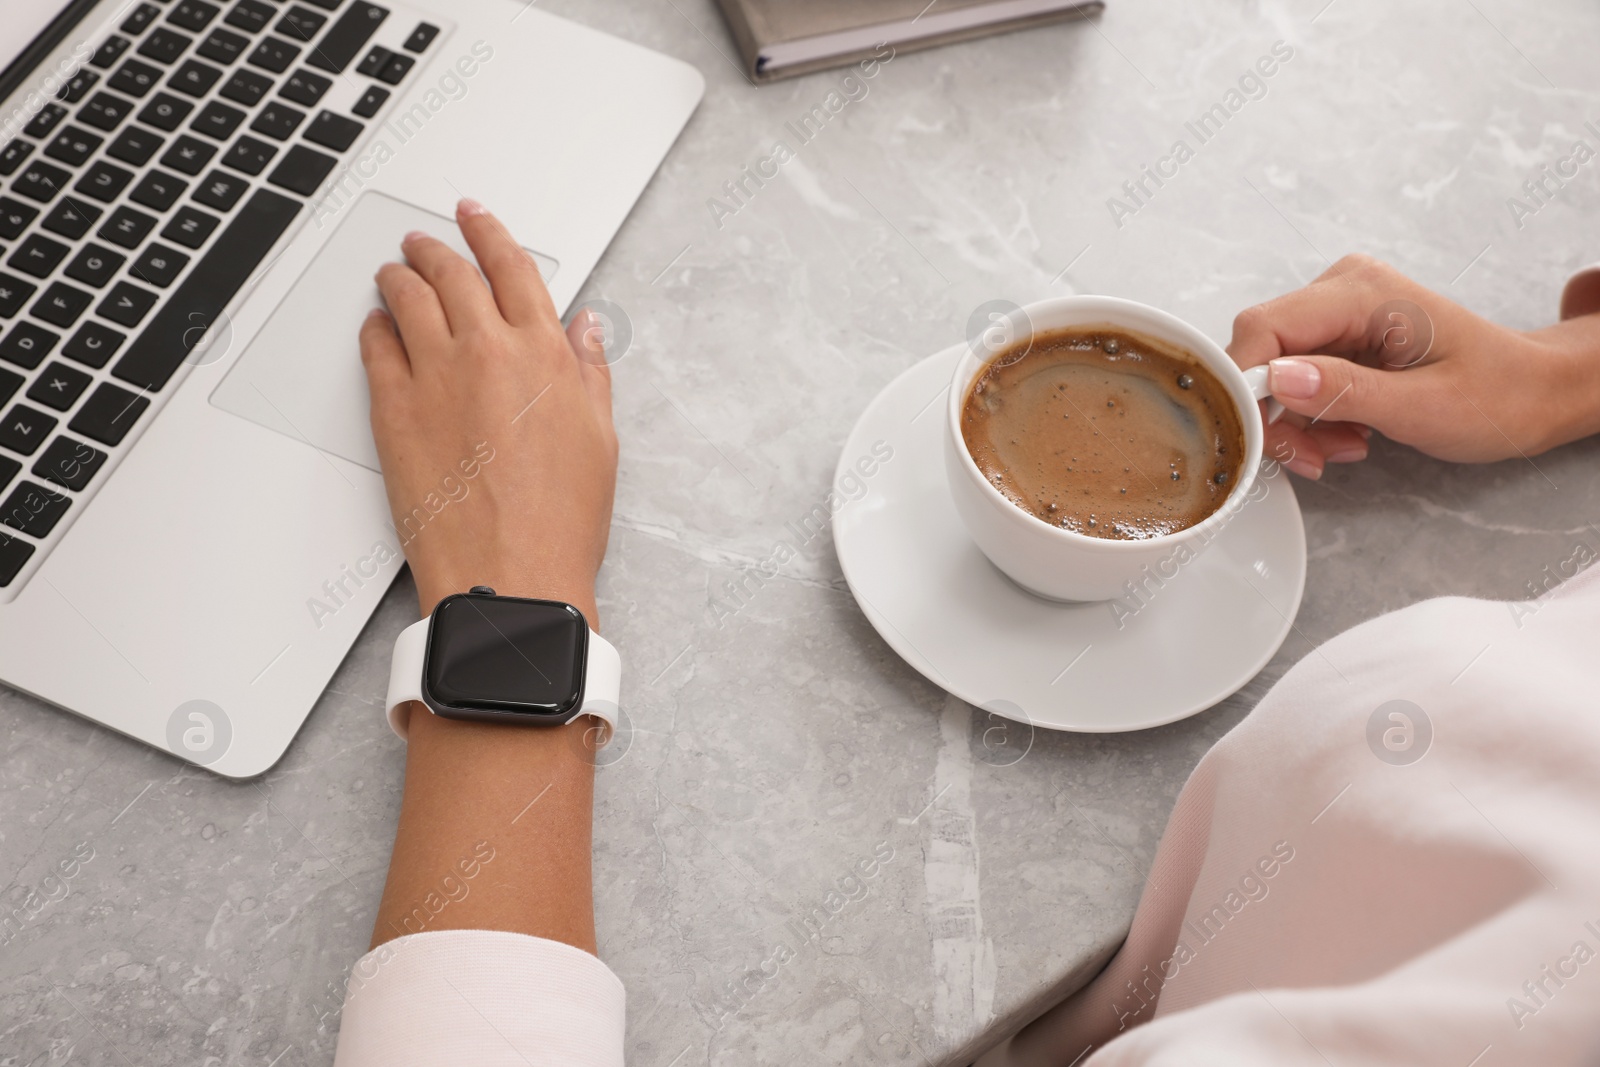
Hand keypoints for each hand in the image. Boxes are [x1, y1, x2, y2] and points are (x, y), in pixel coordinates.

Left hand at [359, 199, 616, 622]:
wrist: (510, 575)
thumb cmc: (560, 521)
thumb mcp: (601, 439)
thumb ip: (588, 372)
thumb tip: (584, 328)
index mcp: (543, 354)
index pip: (512, 268)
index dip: (491, 233)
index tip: (477, 216)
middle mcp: (486, 351)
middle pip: (453, 273)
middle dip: (438, 246)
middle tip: (425, 239)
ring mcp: (434, 377)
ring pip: (407, 299)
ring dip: (400, 275)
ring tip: (394, 269)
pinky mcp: (392, 410)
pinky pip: (375, 346)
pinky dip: (374, 326)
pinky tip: (376, 325)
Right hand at [1226, 254, 1599, 476]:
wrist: (1533, 392)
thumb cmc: (1497, 396)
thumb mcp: (1424, 406)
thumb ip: (1347, 391)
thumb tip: (1277, 380)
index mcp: (1362, 292)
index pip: (1264, 328)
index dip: (1245, 385)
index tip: (1256, 437)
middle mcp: (1341, 290)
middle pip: (1261, 352)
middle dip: (1274, 415)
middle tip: (1310, 458)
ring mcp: (1337, 312)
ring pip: (1272, 371)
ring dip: (1294, 423)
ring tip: (1341, 448)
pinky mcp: (1337, 336)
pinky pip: (1294, 378)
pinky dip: (1309, 417)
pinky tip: (1345, 434)